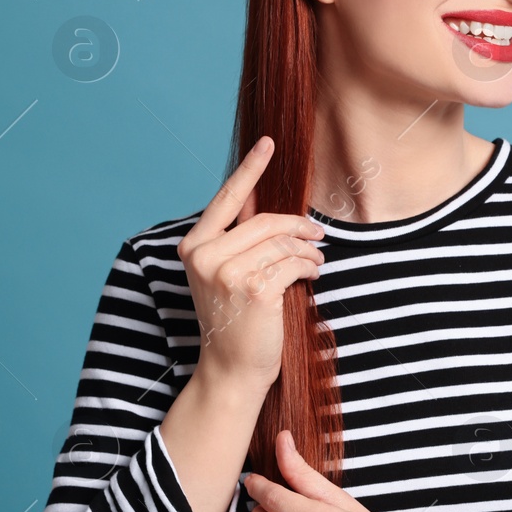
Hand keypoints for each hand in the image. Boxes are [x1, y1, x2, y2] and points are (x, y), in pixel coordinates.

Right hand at [177, 136, 325, 395]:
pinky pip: (294, 263)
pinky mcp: (254, 289)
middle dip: (298, 226)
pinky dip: (310, 266)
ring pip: (283, 242)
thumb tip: (268, 205)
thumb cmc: (235, 320)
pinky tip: (313, 274)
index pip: (226, 199)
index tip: (269, 143)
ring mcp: (227, 272)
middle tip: (318, 234)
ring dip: (307, 250)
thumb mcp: (226, 274)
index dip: (250, 169)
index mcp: (193, 246)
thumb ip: (241, 239)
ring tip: (315, 261)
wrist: (231, 369)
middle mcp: (204, 256)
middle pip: (265, 221)